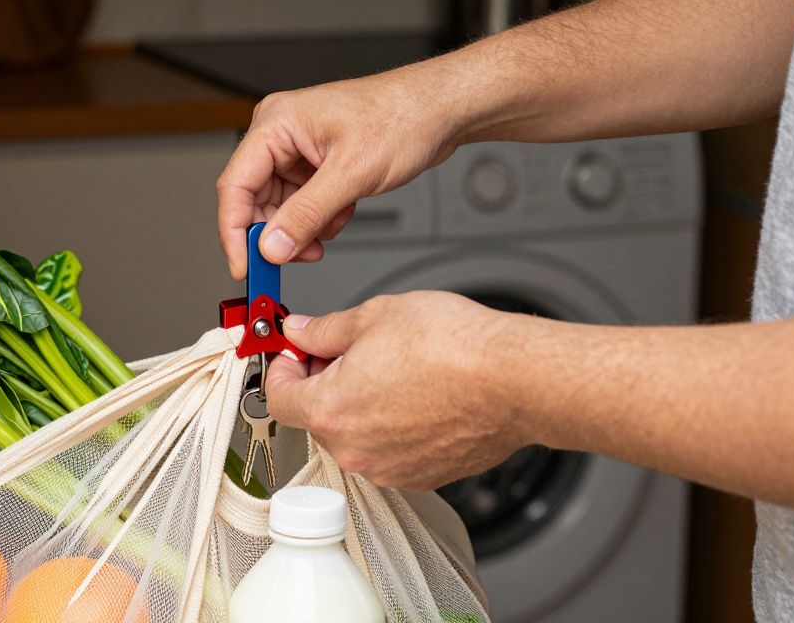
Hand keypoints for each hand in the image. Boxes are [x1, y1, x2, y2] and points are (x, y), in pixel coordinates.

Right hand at [216, 67, 464, 278]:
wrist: (440, 110)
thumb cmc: (401, 117)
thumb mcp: (352, 173)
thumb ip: (307, 214)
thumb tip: (273, 247)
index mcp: (276, 124)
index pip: (235, 185)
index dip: (235, 231)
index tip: (245, 267)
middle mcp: (280, 135)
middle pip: (254, 200)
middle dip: (278, 233)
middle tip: (297, 256)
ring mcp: (299, 150)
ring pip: (280, 207)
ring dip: (304, 228)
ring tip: (333, 225)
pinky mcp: (316, 164)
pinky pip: (302, 204)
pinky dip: (320, 219)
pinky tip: (344, 212)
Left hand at [263, 292, 531, 490]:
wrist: (515, 380)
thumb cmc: (455, 348)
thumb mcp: (374, 315)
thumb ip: (324, 329)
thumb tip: (301, 332)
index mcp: (331, 410)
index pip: (277, 396)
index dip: (281, 368)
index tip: (294, 353)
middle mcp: (355, 449)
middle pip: (317, 417)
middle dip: (324, 382)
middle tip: (350, 350)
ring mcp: (389, 468)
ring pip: (354, 434)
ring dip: (360, 404)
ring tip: (394, 368)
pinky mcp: (421, 476)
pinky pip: (389, 450)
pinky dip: (392, 425)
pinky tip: (416, 394)